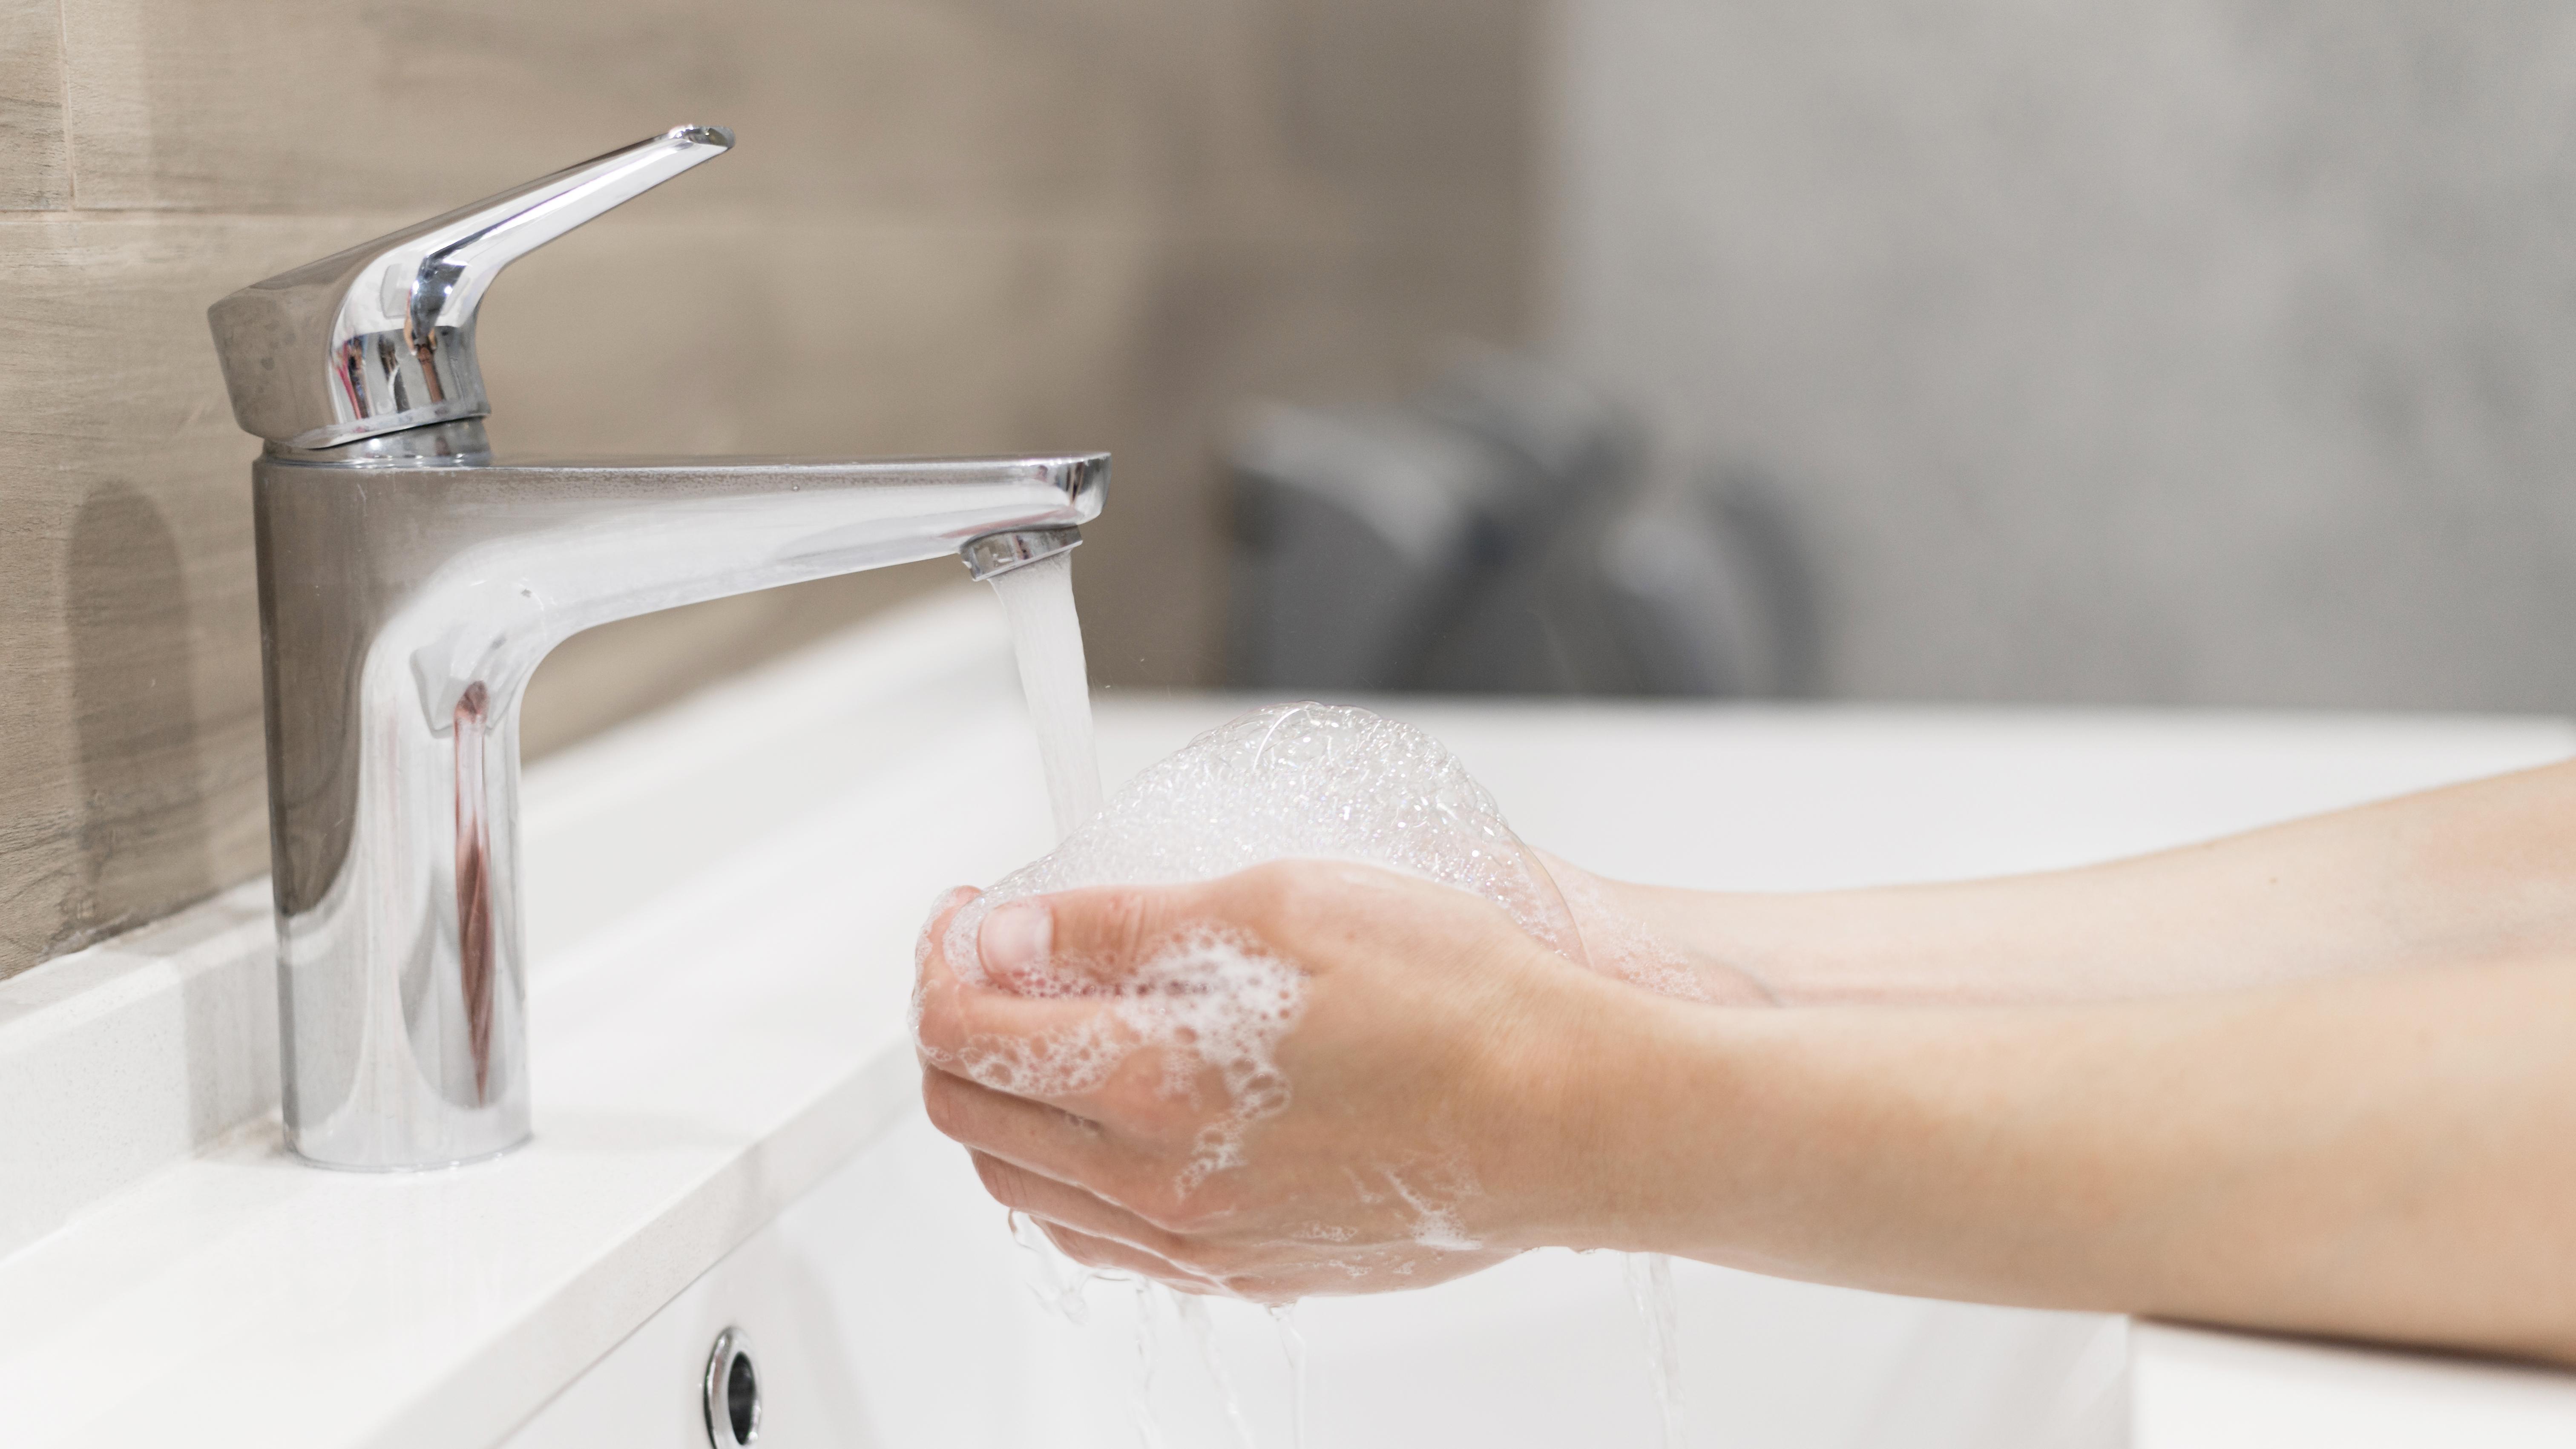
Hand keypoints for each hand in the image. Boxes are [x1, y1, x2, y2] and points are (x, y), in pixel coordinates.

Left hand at [911, 859, 1644, 1300]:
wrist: (1574, 1113)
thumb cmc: (1459, 1002)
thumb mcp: (1280, 903)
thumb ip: (1121, 927)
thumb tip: (1009, 936)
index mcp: (1154, 1086)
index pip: (966, 1032)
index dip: (944, 955)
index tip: (966, 913)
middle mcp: (1163, 1185)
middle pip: (976, 1119)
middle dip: (955, 1025)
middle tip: (990, 957)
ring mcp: (1206, 1242)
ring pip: (1032, 1190)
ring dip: (1006, 1104)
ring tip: (1042, 1028)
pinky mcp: (1254, 1269)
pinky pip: (1111, 1238)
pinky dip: (1073, 1173)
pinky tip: (1110, 1118)